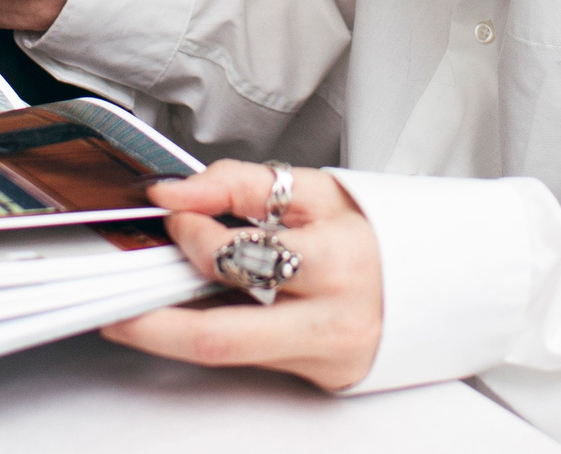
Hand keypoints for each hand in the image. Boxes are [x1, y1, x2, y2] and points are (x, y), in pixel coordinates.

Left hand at [101, 161, 382, 391]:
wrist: (447, 278)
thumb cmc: (380, 229)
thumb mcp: (318, 189)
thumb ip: (240, 185)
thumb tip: (174, 193)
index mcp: (337, 262)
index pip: (239, 255)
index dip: (190, 232)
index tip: (169, 212)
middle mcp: (330, 321)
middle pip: (218, 337)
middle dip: (150, 322)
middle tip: (113, 299)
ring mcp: (324, 357)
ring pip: (226, 355)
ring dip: (167, 334)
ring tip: (129, 313)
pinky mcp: (320, 376)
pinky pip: (251, 356)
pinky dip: (213, 332)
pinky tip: (188, 315)